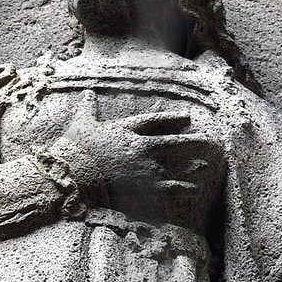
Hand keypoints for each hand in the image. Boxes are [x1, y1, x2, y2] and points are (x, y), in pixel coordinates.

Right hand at [45, 109, 221, 215]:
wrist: (74, 176)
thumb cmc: (75, 149)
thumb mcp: (81, 124)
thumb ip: (88, 108)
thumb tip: (88, 92)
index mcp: (127, 129)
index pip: (155, 121)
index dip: (172, 119)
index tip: (187, 118)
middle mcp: (141, 146)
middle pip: (172, 142)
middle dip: (191, 140)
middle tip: (207, 139)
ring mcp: (145, 167)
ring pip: (176, 165)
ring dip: (192, 165)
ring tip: (206, 165)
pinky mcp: (145, 188)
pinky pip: (170, 188)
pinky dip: (184, 188)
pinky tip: (194, 189)